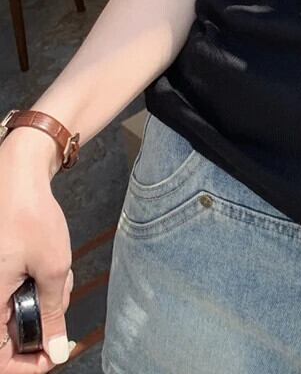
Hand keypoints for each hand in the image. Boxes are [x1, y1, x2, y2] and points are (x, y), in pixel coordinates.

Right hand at [0, 131, 75, 370]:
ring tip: (58, 275)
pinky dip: (34, 285)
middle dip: (42, 323)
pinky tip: (49, 264)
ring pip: (14, 311)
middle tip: (62, 302)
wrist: (19, 176)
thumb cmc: (31, 216)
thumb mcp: (53, 267)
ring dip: (42, 300)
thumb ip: (53, 312)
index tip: (50, 357)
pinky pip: (11, 291)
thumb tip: (54, 350)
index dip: (25, 365)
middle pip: (9, 334)